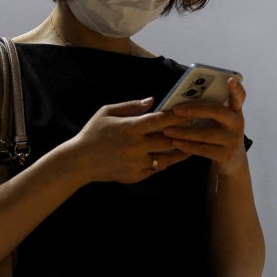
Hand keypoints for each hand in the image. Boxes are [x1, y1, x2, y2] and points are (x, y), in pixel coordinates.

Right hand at [66, 98, 189, 183]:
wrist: (80, 161)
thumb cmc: (93, 133)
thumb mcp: (107, 112)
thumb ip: (131, 106)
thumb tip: (152, 101)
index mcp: (130, 128)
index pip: (160, 121)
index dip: (177, 116)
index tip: (190, 112)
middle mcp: (136, 147)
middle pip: (168, 140)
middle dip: (183, 133)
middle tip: (195, 128)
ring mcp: (136, 163)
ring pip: (166, 158)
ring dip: (179, 151)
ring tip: (190, 145)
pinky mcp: (135, 176)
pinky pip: (156, 169)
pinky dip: (164, 162)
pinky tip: (172, 156)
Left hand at [162, 77, 247, 176]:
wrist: (231, 160)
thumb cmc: (219, 133)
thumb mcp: (218, 120)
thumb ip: (207, 109)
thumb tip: (181, 101)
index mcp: (234, 110)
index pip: (239, 96)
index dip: (236, 88)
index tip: (230, 80)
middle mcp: (237, 123)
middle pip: (217, 112)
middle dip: (194, 110)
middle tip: (176, 109)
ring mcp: (233, 140)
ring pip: (206, 134)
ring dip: (184, 132)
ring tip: (167, 129)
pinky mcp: (226, 155)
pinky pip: (203, 149)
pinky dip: (188, 146)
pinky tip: (175, 143)